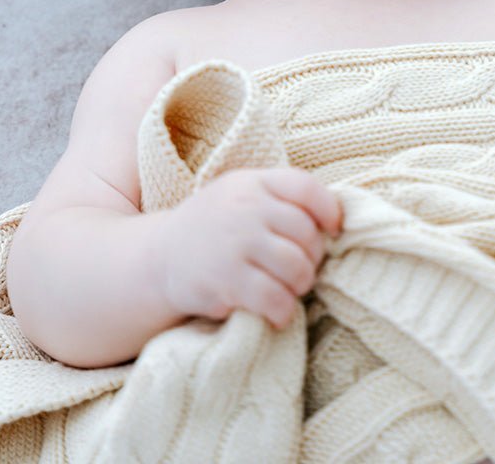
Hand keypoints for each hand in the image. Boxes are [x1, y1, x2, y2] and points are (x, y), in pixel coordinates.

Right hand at [159, 166, 342, 329]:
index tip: (334, 230)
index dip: (328, 210)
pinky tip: (278, 312)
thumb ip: (282, 198)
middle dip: (314, 257)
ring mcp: (235, 244)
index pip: (305, 187)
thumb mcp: (243, 194)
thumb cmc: (217, 226)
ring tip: (291, 288)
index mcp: (253, 183)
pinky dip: (283, 310)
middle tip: (303, 268)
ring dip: (301, 284)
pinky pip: (274, 298)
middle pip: (307, 233)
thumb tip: (336, 220)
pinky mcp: (225, 281)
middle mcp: (245, 208)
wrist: (159, 257)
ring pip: (296, 267)